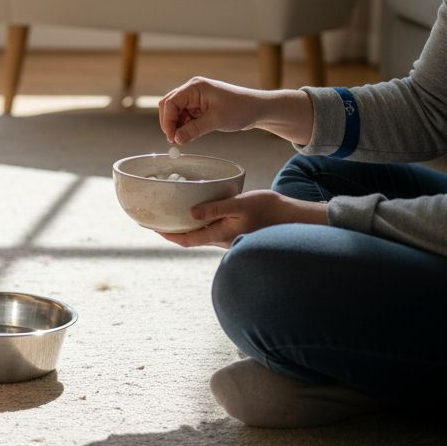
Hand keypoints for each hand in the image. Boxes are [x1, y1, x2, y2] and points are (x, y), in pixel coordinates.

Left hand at [153, 190, 328, 248]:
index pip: (187, 240)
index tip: (152, 228)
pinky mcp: (238, 232)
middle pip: (191, 239)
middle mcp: (223, 240)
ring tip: (172, 214)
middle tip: (157, 220)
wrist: (295, 218)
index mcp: (221, 235)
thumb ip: (216, 209)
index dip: (168, 236)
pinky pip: (213, 230)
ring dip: (186, 227)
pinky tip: (198, 212)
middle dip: (173, 231)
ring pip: (202, 235)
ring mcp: (231, 238)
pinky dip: (200, 223)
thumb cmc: (269, 209)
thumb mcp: (240, 204)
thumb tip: (190, 214)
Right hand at [158, 77, 313, 145]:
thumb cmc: (241, 109)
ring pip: (176, 112)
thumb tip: (176, 140)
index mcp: (195, 87)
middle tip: (175, 141)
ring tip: (187, 138)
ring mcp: (195, 97)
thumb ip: (194, 130)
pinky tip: (193, 133)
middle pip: (169, 106)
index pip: (170, 102)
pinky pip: (185, 116)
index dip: (167, 121)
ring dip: (178, 126)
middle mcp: (192, 89)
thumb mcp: (216, 120)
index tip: (172, 137)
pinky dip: (185, 126)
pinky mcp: (199, 105)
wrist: (257, 109)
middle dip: (170, 124)